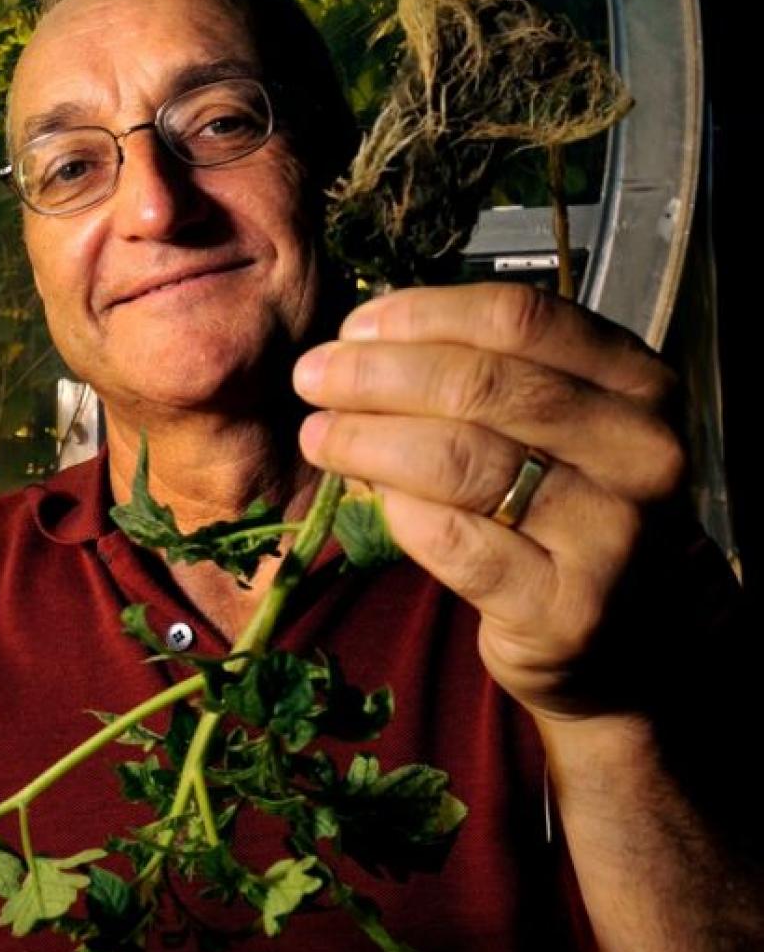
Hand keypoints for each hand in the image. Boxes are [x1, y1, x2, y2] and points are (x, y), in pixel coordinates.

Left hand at [292, 282, 686, 721]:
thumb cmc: (566, 501)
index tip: (355, 327)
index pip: (519, 317)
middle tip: (311, 377)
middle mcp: (640, 451)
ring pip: (460, 460)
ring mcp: (613, 534)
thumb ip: (482, 371)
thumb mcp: (554, 421)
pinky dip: (398, 509)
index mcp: (638, 382)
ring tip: (318, 435)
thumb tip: (362, 343)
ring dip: (367, 440)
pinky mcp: (569, 608)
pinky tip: (370, 495)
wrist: (630, 637)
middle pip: (481, 384)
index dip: (423, 314)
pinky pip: (455, 539)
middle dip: (376, 374)